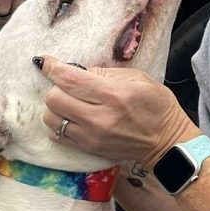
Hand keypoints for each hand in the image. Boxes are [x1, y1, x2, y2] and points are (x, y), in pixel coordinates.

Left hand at [37, 55, 195, 166]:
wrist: (166, 142)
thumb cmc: (156, 106)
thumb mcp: (138, 78)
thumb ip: (104, 73)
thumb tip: (77, 70)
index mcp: (113, 95)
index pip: (70, 79)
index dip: (52, 67)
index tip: (44, 61)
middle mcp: (99, 117)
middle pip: (54, 99)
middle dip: (56, 87)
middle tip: (67, 85)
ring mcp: (91, 136)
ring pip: (51, 118)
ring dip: (55, 107)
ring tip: (69, 102)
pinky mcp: (88, 149)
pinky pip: (57, 136)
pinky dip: (57, 124)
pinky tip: (69, 117)